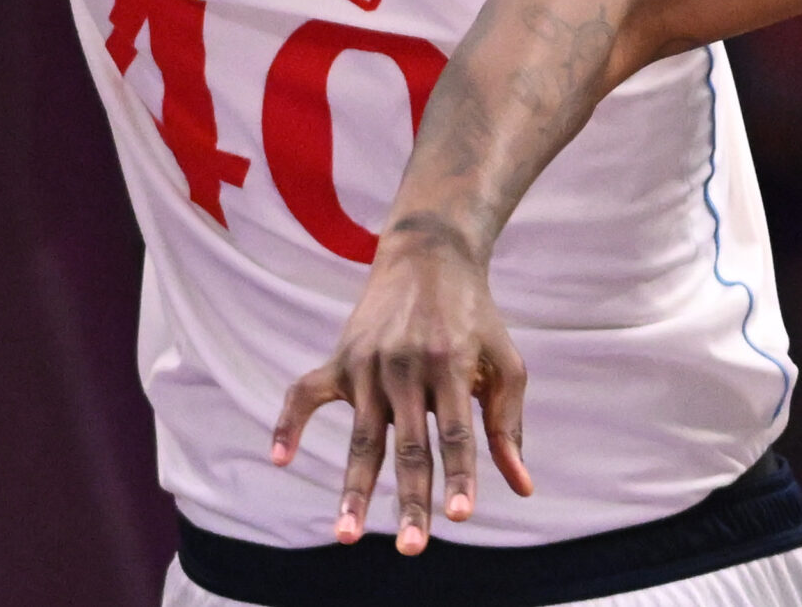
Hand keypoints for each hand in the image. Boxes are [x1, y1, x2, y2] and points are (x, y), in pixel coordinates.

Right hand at [273, 226, 531, 554]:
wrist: (428, 253)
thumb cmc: (474, 315)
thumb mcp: (505, 361)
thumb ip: (508, 425)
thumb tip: (521, 488)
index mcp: (451, 366)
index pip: (457, 434)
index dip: (460, 476)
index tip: (459, 517)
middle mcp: (406, 366)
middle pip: (407, 446)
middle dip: (410, 498)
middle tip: (411, 548)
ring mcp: (367, 363)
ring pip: (360, 436)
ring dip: (354, 487)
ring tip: (346, 535)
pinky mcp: (340, 357)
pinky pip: (304, 392)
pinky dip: (289, 422)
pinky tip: (279, 458)